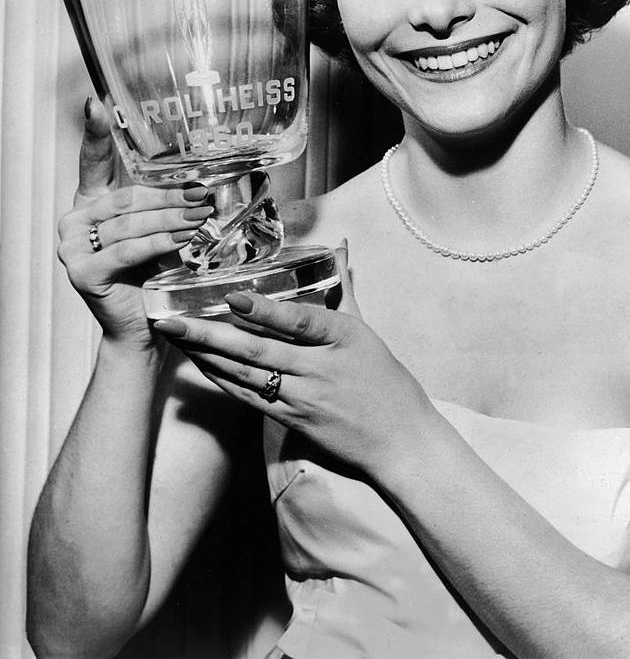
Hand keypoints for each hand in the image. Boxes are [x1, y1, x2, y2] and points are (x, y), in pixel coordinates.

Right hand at [57, 99, 214, 346]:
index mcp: (90, 204)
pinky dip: (158, 245)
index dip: (93, 132)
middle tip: (204, 199)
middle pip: (128, 198)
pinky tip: (182, 243)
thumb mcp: (159, 231)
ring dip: (171, 221)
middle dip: (170, 198)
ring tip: (202, 220)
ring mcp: (73, 248)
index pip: (92, 162)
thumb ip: (166, 207)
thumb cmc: (152, 274)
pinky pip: (127, 250)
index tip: (95, 103)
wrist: (143, 325)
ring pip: (130, 224)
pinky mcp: (83, 273)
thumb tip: (201, 190)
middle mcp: (75, 222)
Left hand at [152, 243, 437, 477]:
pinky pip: (249, 398)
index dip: (265, 311)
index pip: (299, 322)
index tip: (233, 298)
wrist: (400, 442)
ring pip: (246, 375)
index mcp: (342, 339)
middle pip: (258, 350)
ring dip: (206, 356)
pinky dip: (222, 380)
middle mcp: (320, 369)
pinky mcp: (293, 421)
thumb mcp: (366, 330)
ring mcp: (304, 398)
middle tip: (172, 320)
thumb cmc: (386, 381)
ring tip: (174, 337)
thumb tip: (339, 245)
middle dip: (210, 335)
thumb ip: (343, 288)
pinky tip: (199, 364)